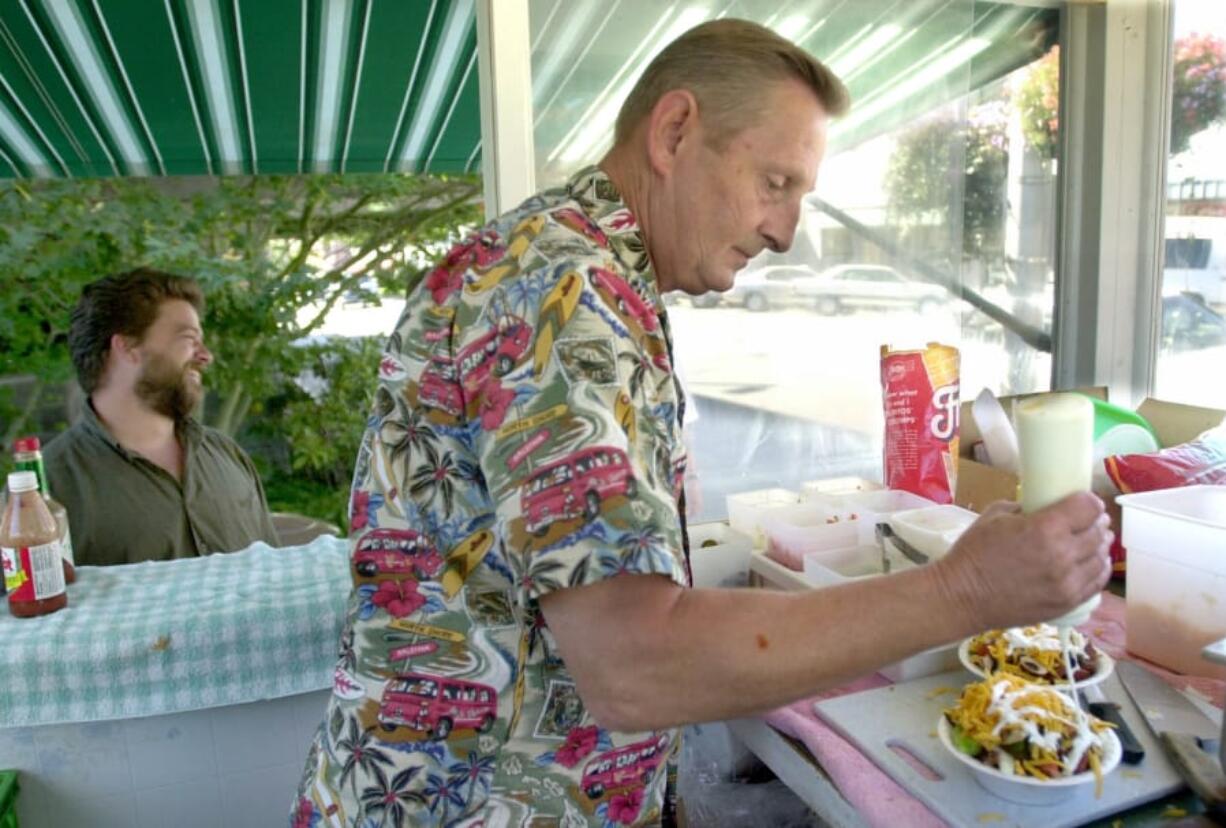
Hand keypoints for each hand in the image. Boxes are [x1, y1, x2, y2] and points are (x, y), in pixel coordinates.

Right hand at [934, 493, 1112, 631]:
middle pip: (1098, 531)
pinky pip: (1097, 582)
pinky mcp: (1067, 602)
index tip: (1085, 501)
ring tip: (1092, 541)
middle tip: (1090, 519)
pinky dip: (1098, 568)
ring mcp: (1068, 582)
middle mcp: (1063, 554)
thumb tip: (1041, 506)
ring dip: (1100, 545)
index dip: (1089, 500)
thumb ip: (1025, 507)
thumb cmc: (973, 552)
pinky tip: (1093, 562)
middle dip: (1097, 522)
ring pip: (1102, 557)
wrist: (962, 596)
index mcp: (1045, 528)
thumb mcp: (995, 515)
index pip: (1088, 506)